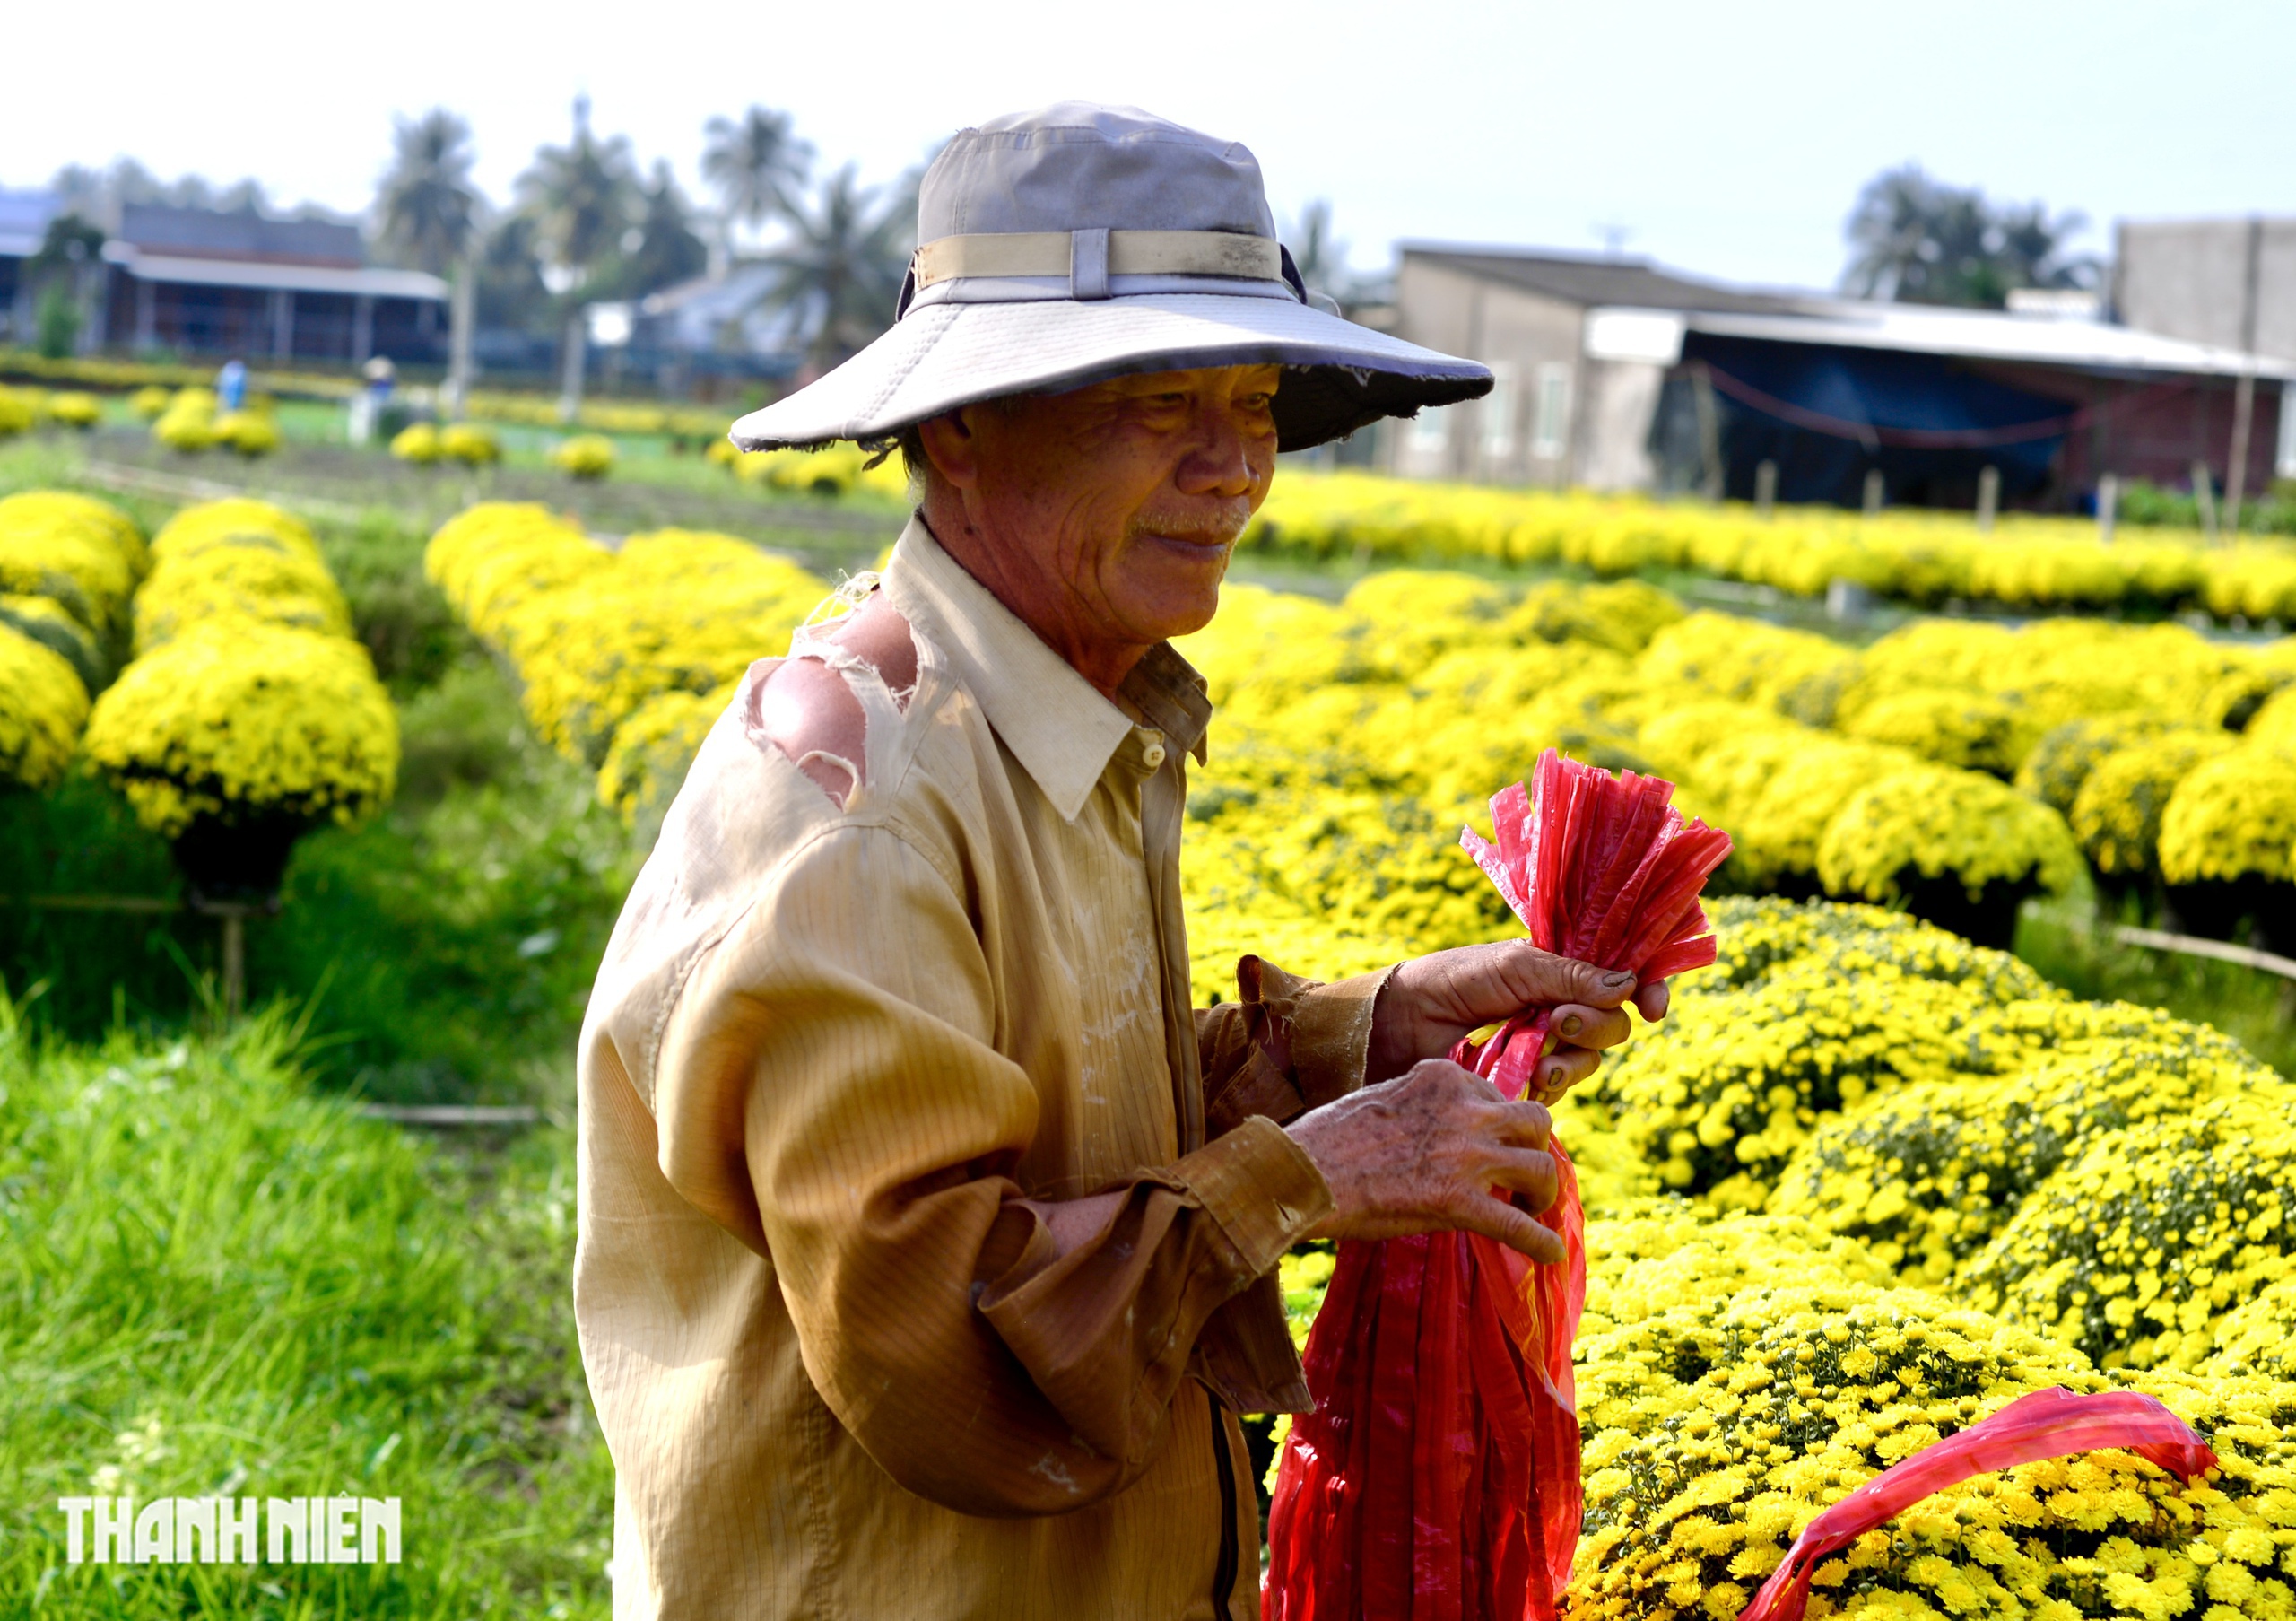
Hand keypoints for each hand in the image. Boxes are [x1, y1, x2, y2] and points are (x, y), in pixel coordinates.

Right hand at [1287, 1059, 1564, 1261]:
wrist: (1301, 1173)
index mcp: (1443, 1076)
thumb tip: (1437, 1128)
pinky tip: (1550, 1255)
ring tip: (1533, 1209)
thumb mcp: (1383, 1095)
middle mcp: (1465, 1109)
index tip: (1491, 1145)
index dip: (1498, 1124)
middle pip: (1535, 1121)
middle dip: (1536, 1148)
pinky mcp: (1457, 1202)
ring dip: (1544, 1192)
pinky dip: (1541, 1243)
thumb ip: (1422, 1104)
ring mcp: (1465, 1155)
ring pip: (1541, 1167)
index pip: (1495, 1094)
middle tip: (1523, 1173)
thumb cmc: (1327, 1138)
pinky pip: (1518, 1226)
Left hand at [1366, 940, 1669, 1101]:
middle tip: (1560, 1022)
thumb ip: (1571, 976)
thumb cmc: (1453, 980)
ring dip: (1571, 1060)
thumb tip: (1629, 985)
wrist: (1401, 1023)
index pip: (1620, 979)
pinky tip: (1525, 1076)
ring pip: (1590, 1061)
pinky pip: (1560, 1089)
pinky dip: (1549, 1082)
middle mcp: (1558, 1008)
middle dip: (1596, 1025)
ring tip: (1538, 1056)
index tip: (1655, 1007)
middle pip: (1612, 1024)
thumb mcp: (1515, 966)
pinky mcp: (1525, 1083)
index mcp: (1558, 970)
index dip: (1647, 990)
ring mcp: (1543, 1048)